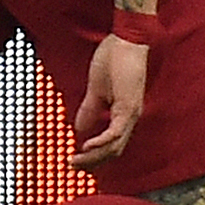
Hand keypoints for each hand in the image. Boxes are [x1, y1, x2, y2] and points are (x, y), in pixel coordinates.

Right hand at [71, 32, 147, 167]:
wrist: (127, 38)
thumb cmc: (114, 58)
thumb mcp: (96, 89)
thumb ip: (89, 110)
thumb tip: (78, 128)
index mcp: (123, 114)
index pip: (111, 144)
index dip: (94, 156)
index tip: (75, 160)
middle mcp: (130, 117)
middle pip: (113, 151)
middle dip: (92, 163)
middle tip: (73, 166)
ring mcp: (131, 113)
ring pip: (114, 147)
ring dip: (94, 157)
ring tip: (76, 161)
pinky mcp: (128, 106)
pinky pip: (115, 133)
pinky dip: (100, 143)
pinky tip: (86, 147)